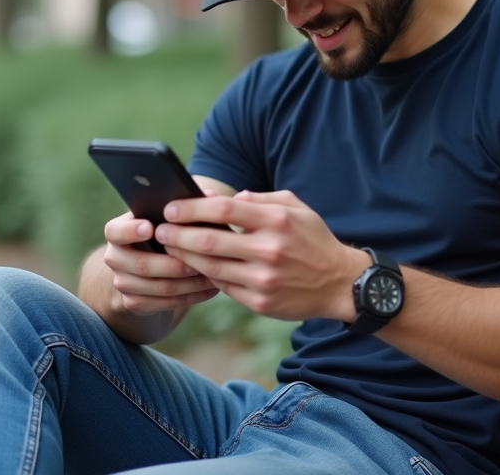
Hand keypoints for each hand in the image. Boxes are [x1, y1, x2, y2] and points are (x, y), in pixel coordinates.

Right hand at [101, 211, 219, 315]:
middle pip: (142, 265)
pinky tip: (210, 288)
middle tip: (199, 259)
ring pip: (159, 287)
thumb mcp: (165, 219)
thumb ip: (184, 206)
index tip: (150, 227)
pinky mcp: (134, 303)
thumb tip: (210, 194)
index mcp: (117, 232)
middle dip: (174, 264)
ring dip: (189, 283)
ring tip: (214, 274)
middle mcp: (115, 258)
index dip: (130, 230)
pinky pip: (165, 304)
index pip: (115, 231)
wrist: (146, 268)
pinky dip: (191, 296)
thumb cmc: (162, 234)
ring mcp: (123, 283)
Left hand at [153, 190, 367, 321]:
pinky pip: (223, 287)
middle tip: (159, 230)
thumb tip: (226, 197)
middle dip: (177, 234)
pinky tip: (194, 267)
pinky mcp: (260, 302)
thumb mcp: (295, 208)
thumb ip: (260, 199)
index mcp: (276, 220)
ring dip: (184, 257)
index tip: (171, 207)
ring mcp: (263, 279)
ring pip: (211, 267)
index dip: (192, 208)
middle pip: (209, 240)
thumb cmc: (313, 240)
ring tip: (169, 248)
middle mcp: (269, 249)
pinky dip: (206, 276)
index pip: (224, 208)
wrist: (340, 283)